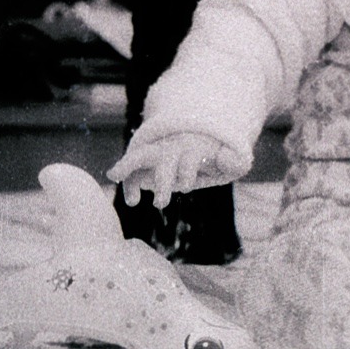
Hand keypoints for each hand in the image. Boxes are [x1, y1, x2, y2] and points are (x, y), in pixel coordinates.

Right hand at [108, 131, 237, 209]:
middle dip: (161, 180)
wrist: (207, 144)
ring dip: (128, 166)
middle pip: (164, 158)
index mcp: (196, 147)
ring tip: (114, 176)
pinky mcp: (149, 165)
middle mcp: (175, 147)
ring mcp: (160, 154)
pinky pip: (134, 171)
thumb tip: (222, 158)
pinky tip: (132, 200)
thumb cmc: (221, 156)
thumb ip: (235, 161)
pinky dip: (129, 182)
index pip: (189, 158)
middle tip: (161, 205)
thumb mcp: (235, 161)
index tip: (186, 188)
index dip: (187, 173)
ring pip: (142, 156)